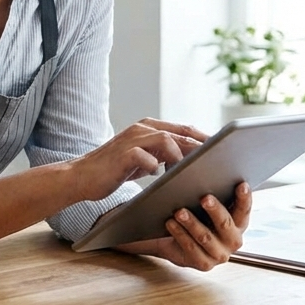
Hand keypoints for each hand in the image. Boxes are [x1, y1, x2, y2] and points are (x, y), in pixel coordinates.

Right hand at [69, 119, 207, 202]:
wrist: (81, 176)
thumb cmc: (114, 170)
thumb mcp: (142, 160)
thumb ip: (161, 155)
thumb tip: (188, 161)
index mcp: (148, 127)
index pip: (183, 129)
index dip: (203, 139)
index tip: (222, 151)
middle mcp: (141, 129)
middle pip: (180, 132)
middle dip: (200, 147)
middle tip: (218, 162)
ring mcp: (131, 139)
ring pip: (166, 140)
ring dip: (181, 156)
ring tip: (190, 172)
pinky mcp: (122, 154)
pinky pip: (146, 157)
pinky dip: (156, 165)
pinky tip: (159, 176)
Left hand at [113, 182, 252, 270]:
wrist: (174, 238)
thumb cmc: (193, 211)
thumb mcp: (203, 199)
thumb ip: (212, 186)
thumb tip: (207, 160)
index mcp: (239, 222)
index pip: (245, 209)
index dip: (245, 198)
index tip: (241, 183)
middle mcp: (234, 240)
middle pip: (226, 224)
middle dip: (215, 210)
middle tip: (204, 197)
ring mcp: (220, 254)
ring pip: (206, 237)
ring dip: (192, 223)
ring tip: (179, 210)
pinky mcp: (204, 264)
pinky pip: (191, 249)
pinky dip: (180, 235)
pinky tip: (170, 223)